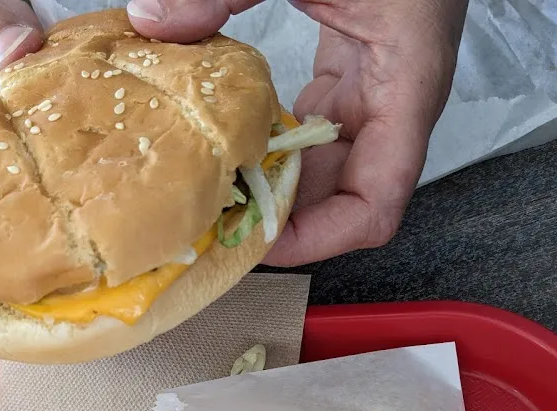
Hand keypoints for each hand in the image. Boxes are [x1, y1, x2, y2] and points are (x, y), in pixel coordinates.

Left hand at [128, 0, 467, 264]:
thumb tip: (151, 21)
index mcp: (405, 86)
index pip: (375, 204)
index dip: (319, 239)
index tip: (256, 241)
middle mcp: (395, 102)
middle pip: (343, 199)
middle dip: (282, 220)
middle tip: (213, 226)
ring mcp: (374, 91)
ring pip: (327, 170)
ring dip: (275, 187)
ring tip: (215, 198)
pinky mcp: (352, 75)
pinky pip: (316, 134)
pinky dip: (276, 148)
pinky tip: (233, 148)